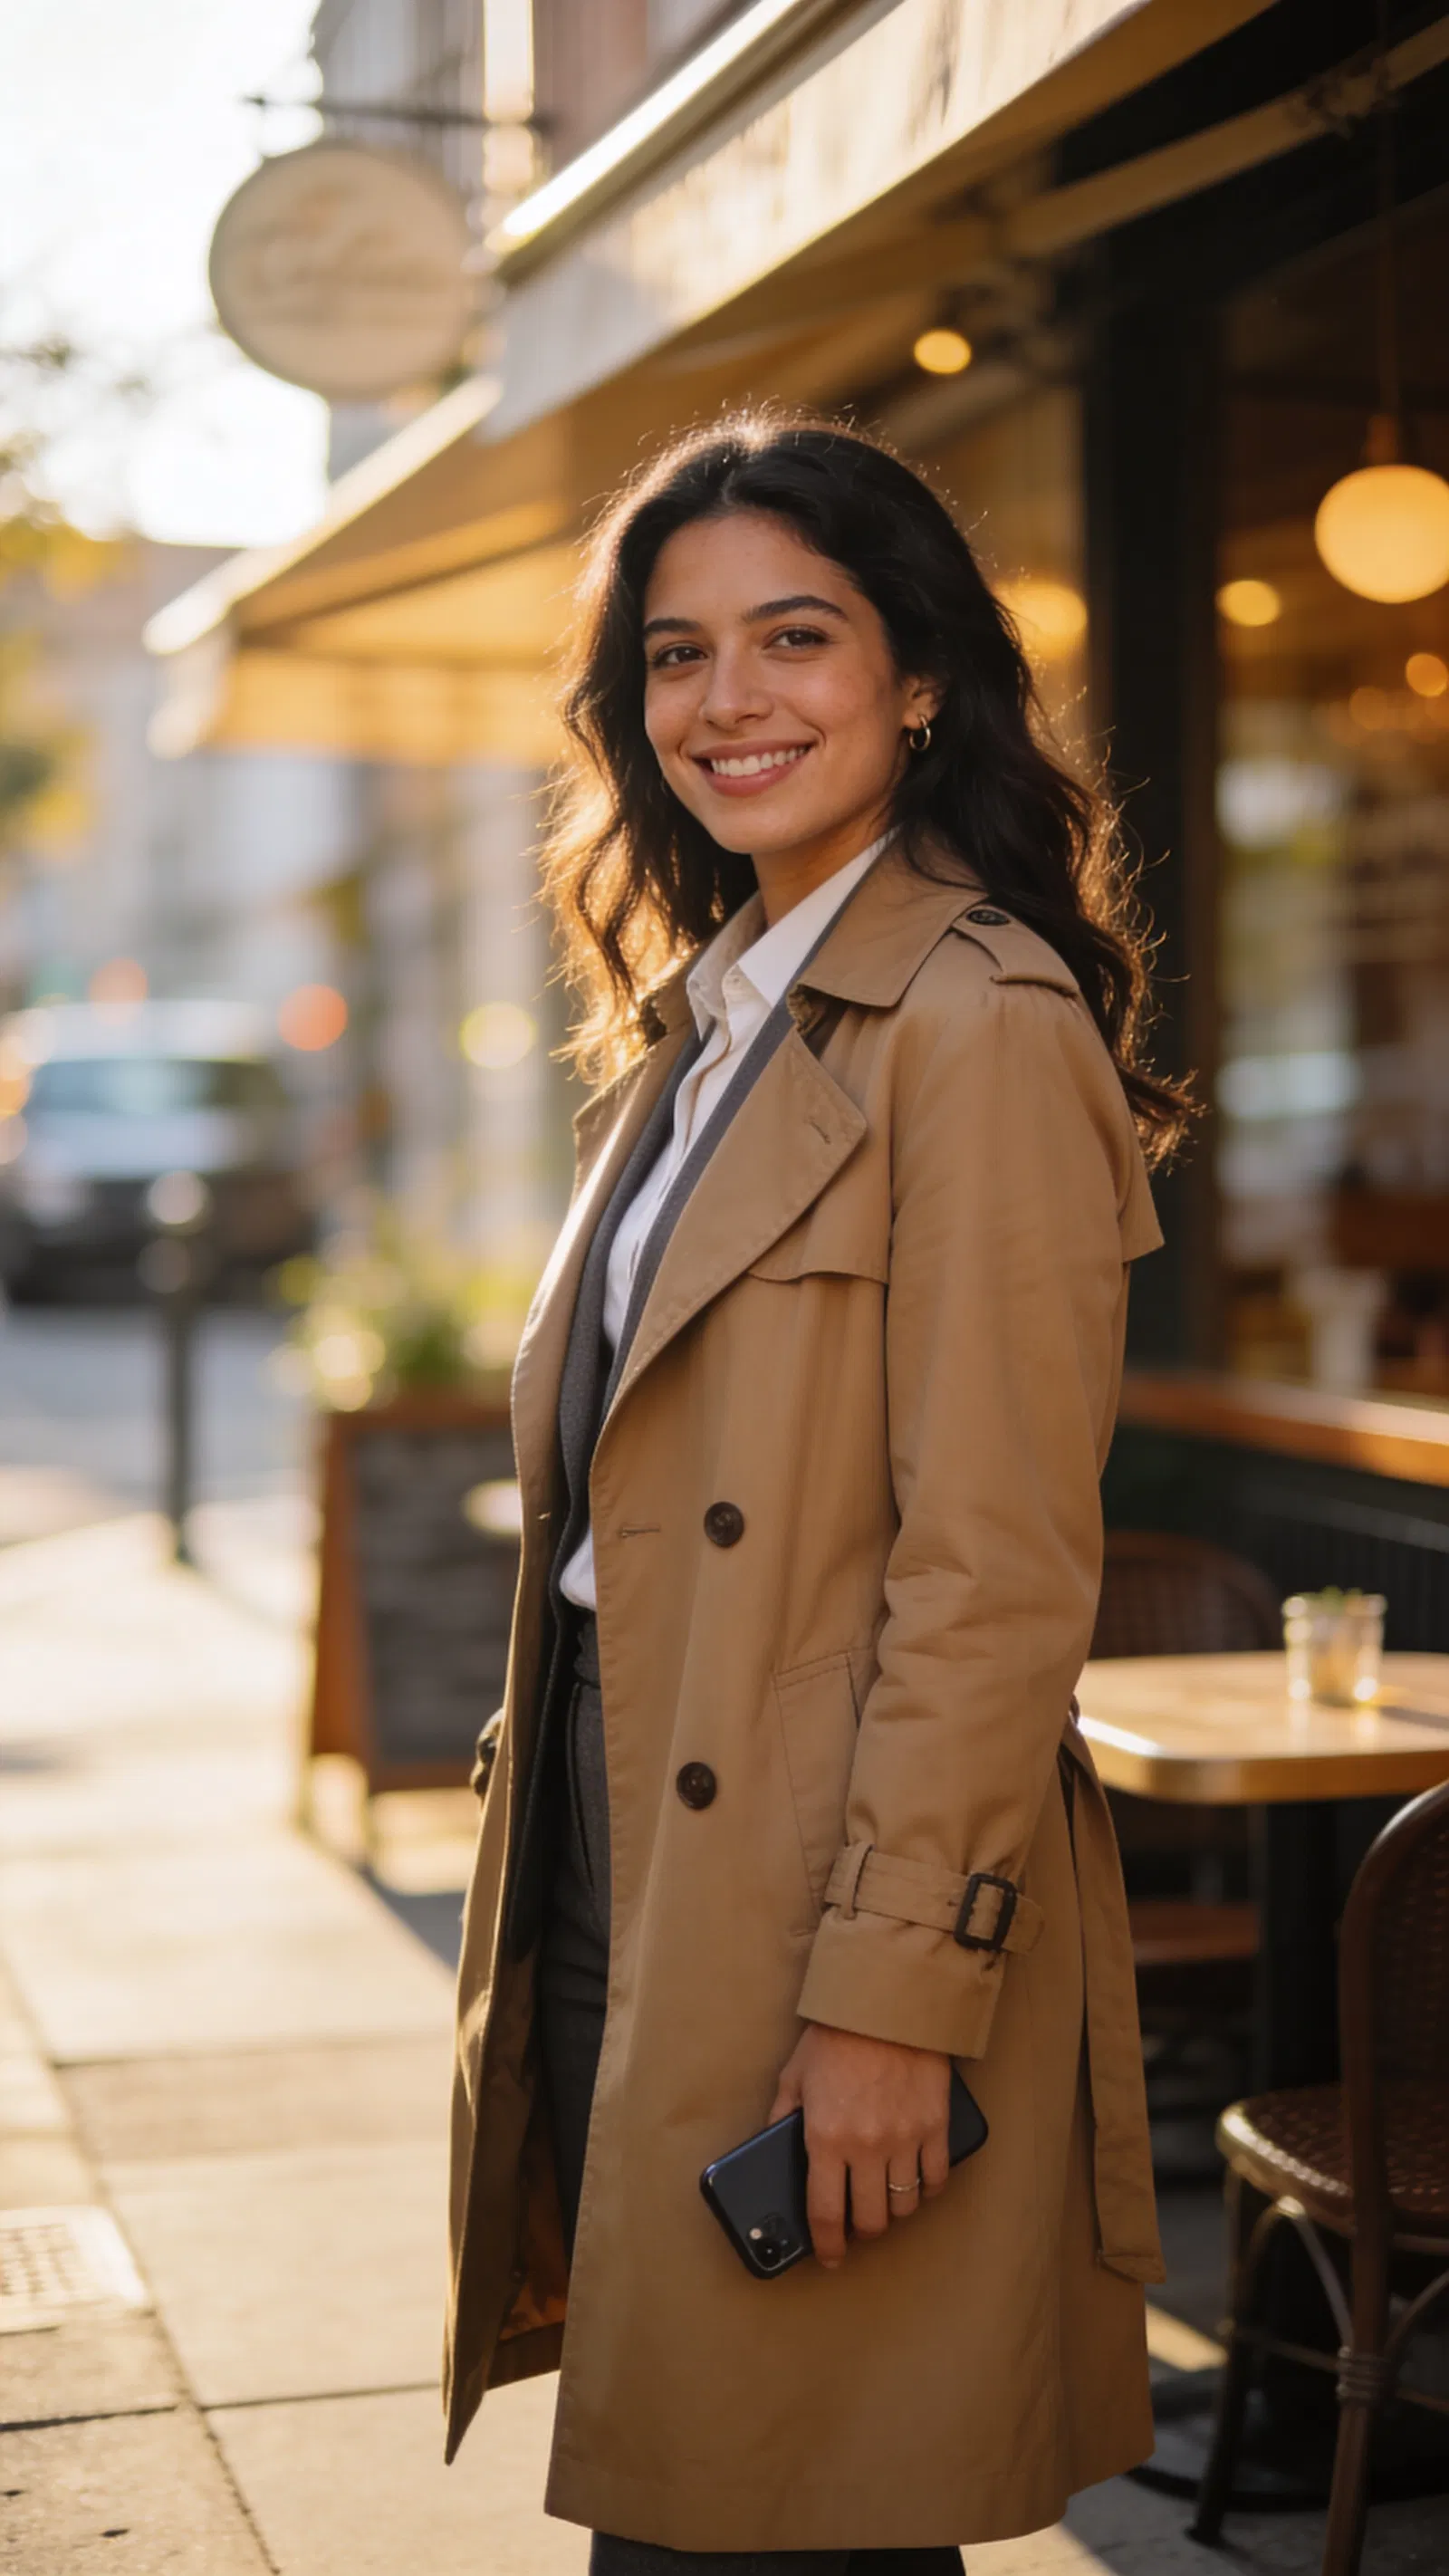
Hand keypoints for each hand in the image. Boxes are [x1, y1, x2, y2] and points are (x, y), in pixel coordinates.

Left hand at [768, 2023, 950, 2269]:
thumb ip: (781, 2116)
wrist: (888, 2000)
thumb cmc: (836, 2035)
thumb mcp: (795, 2075)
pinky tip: (916, 2183)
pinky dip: (927, 2189)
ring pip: (904, 2205)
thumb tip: (772, 2145)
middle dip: (861, 2232)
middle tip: (857, 2224)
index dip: (827, 2245)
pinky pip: (936, 2178)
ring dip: (893, 2211)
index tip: (830, 2255)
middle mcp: (867, 2147)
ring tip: (884, 2200)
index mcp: (825, 2138)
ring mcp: (906, 2139)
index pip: (826, 2214)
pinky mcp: (935, 2126)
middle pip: (870, 2220)